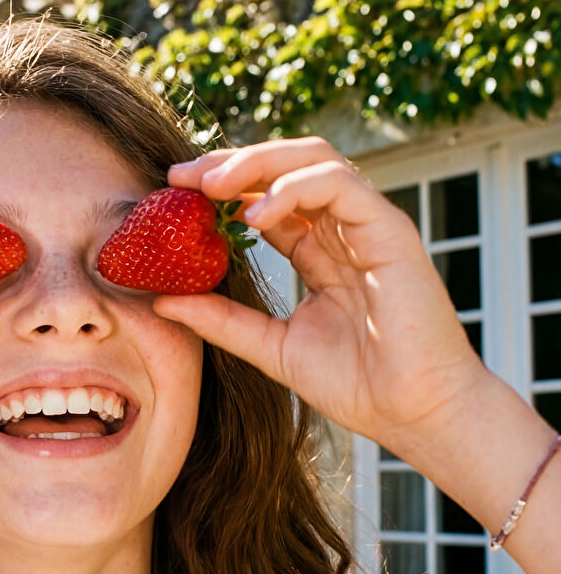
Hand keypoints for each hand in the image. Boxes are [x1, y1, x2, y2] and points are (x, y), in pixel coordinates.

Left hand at [154, 137, 485, 454]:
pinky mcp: (390, 231)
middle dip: (230, 163)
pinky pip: (338, 184)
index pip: (267, 197)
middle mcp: (345, 229)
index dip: (221, 189)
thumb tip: (159, 302)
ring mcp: (370, 225)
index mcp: (321, 251)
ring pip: (313, 158)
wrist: (415, 415)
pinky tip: (254, 217)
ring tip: (210, 187)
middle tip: (179, 177)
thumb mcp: (272, 348)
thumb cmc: (359, 386)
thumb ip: (222, 322)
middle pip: (286, 165)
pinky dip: (292, 189)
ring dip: (256, 164)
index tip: (170, 194)